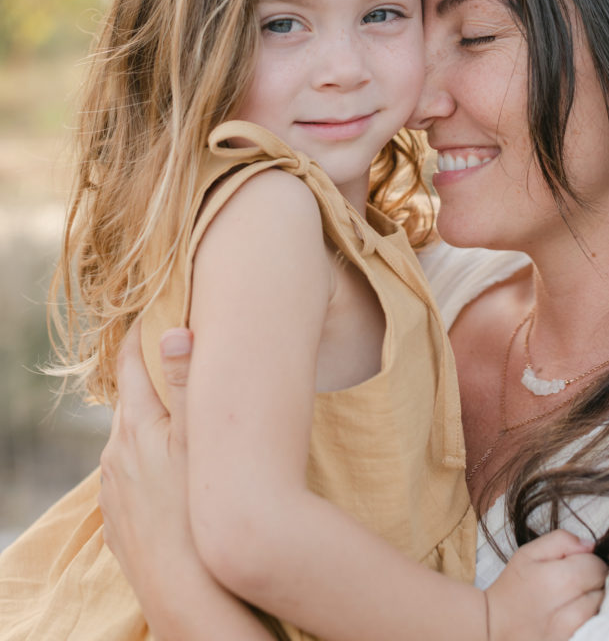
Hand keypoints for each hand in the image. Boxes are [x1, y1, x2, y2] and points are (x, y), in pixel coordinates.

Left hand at [100, 323, 278, 638]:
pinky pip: (126, 474)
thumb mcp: (201, 438)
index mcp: (138, 426)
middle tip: (166, 356)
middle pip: (126, 401)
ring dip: (144, 420)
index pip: (129, 367)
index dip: (136, 336)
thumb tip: (174, 332)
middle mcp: (116, 453)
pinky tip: (163, 468)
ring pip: (125, 440)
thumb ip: (188, 382)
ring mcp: (113, 488)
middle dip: (142, 377)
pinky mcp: (117, 518)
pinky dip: (141, 458)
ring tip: (170, 413)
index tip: (147, 313)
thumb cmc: (200, 508)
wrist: (184, 588)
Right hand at [485, 530, 605, 640]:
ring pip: (599, 610)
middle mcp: (564, 610)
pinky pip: (592, 629)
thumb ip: (560, 541)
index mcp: (553, 580)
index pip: (594, 565)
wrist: (495, 626)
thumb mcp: (528, 553)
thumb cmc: (513, 587)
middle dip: (593, 581)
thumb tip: (590, 545)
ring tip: (574, 599)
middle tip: (575, 582)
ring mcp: (567, 634)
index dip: (589, 561)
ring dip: (592, 602)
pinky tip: (574, 616)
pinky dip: (588, 621)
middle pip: (601, 588)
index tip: (576, 564)